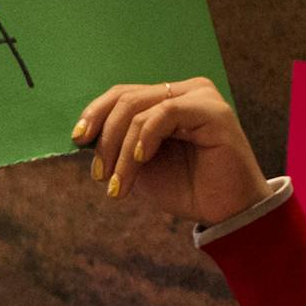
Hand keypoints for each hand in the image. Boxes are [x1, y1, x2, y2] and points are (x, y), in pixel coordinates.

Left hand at [69, 77, 268, 228]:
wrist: (227, 214)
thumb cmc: (188, 189)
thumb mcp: (141, 167)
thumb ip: (118, 147)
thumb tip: (84, 136)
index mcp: (168, 99)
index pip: (122, 95)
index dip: (95, 113)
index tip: (77, 140)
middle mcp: (185, 91)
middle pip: (126, 99)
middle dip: (105, 139)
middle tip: (100, 176)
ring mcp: (200, 97)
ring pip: (140, 110)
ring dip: (121, 151)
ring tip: (119, 185)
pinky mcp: (213, 111)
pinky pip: (165, 114)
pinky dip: (145, 138)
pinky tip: (140, 161)